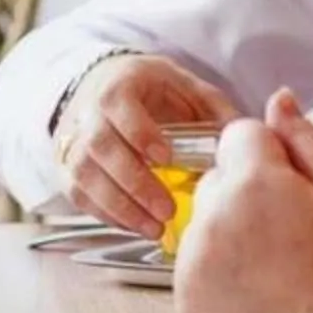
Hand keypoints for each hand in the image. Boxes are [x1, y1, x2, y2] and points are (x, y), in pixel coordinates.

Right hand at [54, 53, 238, 238]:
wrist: (100, 86)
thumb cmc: (148, 88)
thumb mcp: (182, 84)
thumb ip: (212, 107)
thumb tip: (245, 136)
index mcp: (118, 85)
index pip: (118, 106)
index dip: (140, 132)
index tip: (166, 157)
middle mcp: (88, 112)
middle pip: (100, 147)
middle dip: (134, 182)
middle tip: (166, 209)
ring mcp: (73, 142)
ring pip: (85, 176)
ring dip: (119, 206)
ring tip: (154, 228)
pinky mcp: (67, 168)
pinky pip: (79, 195)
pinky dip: (106, 214)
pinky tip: (135, 225)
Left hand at [173, 92, 312, 312]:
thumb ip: (307, 140)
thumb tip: (277, 99)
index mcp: (251, 183)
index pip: (241, 135)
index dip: (276, 160)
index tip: (302, 196)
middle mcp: (208, 218)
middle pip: (219, 179)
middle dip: (250, 195)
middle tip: (296, 238)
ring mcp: (191, 264)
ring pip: (206, 224)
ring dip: (233, 235)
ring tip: (282, 274)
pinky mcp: (185, 303)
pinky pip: (197, 268)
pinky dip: (221, 276)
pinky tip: (263, 298)